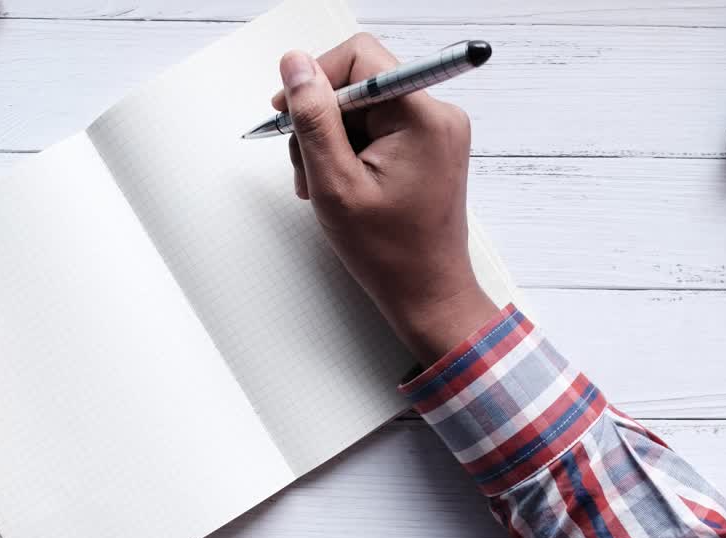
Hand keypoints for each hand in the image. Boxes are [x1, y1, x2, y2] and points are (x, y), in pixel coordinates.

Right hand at [276, 34, 498, 363]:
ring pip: (361, 109)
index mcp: (422, 117)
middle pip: (358, 83)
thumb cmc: (390, 253)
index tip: (289, 112)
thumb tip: (295, 65)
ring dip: (330, 142)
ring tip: (322, 186)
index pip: (360, 57)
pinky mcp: (426, 146)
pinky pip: (376, 129)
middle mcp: (436, 114)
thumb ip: (313, 119)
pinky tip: (339, 185)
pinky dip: (349, 152)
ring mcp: (434, 131)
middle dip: (321, 122)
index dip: (316, 80)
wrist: (427, 293)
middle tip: (307, 168)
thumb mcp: (335, 184)